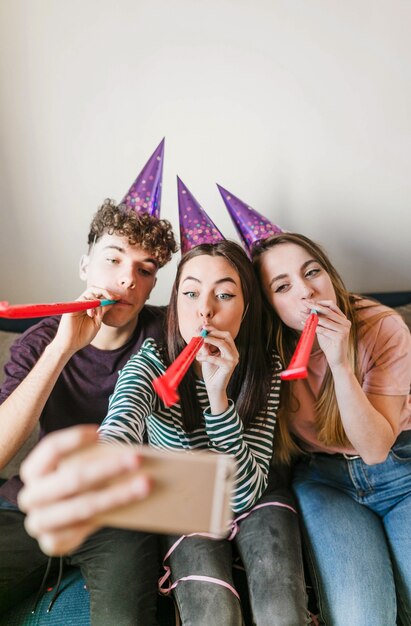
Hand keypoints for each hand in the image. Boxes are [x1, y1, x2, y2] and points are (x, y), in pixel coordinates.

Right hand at [18, 426, 150, 554]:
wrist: (68, 514)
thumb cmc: (78, 479)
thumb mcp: (79, 465)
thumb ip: (93, 458)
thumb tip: (125, 454)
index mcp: (33, 471)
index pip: (50, 449)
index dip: (74, 439)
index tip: (100, 432)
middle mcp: (30, 497)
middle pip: (73, 479)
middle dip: (108, 468)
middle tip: (137, 459)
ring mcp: (39, 523)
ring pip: (83, 507)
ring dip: (118, 495)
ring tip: (145, 484)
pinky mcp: (51, 543)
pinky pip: (83, 529)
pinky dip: (109, 516)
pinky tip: (131, 508)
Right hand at [53, 287, 117, 352]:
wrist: (70, 345)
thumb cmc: (82, 336)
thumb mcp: (97, 323)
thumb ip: (102, 312)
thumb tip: (111, 302)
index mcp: (90, 307)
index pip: (99, 295)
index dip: (109, 295)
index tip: (118, 298)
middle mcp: (83, 304)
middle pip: (94, 289)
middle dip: (105, 292)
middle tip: (113, 298)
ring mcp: (77, 305)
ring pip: (89, 293)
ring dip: (97, 302)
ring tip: (97, 315)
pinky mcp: (71, 308)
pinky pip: (81, 300)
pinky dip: (89, 305)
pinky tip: (91, 314)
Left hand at [196, 326, 238, 413]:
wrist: (213, 387)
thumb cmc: (210, 371)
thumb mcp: (207, 355)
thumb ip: (206, 346)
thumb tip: (201, 334)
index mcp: (230, 349)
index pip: (225, 335)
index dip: (214, 329)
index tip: (203, 326)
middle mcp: (234, 353)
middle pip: (227, 336)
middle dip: (214, 332)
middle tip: (202, 332)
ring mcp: (233, 359)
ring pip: (223, 344)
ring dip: (211, 341)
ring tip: (200, 341)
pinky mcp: (229, 366)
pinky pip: (216, 358)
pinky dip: (206, 357)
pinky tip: (198, 358)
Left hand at [304, 299, 350, 369]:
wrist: (337, 359)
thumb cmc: (329, 344)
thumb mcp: (324, 329)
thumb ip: (320, 319)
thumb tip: (308, 308)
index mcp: (343, 319)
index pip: (332, 305)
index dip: (319, 302)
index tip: (308, 301)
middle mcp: (345, 323)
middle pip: (328, 310)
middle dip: (314, 306)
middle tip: (303, 303)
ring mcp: (344, 330)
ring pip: (324, 320)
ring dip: (311, 316)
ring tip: (301, 313)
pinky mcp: (340, 337)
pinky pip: (323, 330)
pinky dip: (312, 326)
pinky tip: (304, 322)